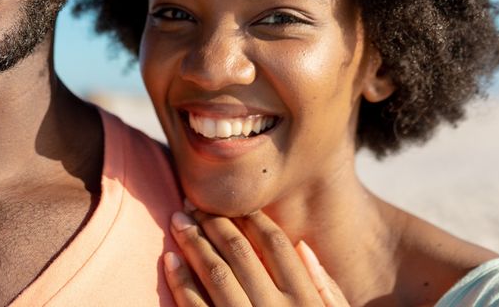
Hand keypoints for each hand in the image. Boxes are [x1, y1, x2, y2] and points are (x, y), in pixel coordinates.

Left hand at [165, 207, 348, 306]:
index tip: (231, 202)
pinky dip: (181, 283)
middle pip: (240, 252)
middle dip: (214, 222)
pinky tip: (170, 262)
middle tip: (192, 202)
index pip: (275, 244)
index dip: (250, 217)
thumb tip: (303, 247)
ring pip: (216, 274)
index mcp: (306, 302)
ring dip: (193, 243)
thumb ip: (328, 291)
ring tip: (177, 221)